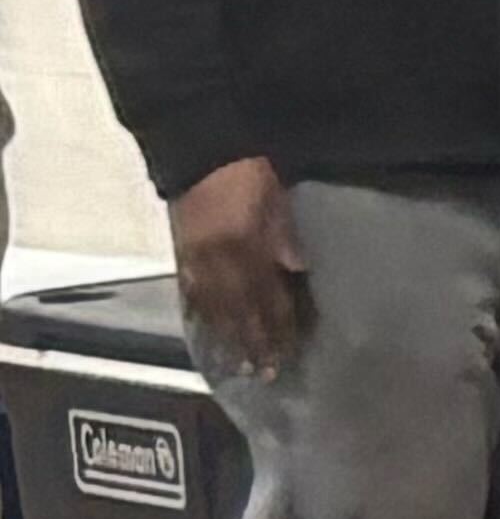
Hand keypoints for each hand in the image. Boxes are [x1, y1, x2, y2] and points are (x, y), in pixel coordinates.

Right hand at [171, 157, 304, 373]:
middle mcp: (215, 257)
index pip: (265, 296)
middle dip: (253, 341)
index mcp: (243, 245)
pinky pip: (190, 289)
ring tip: (238, 363)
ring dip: (226, 336)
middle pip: (238, 309)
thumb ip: (286, 241)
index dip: (278, 326)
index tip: (290, 351)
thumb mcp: (279, 202)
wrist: (203, 146)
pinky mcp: (180, 250)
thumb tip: (299, 273)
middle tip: (266, 372)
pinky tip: (206, 329)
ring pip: (211, 305)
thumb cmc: (251, 170)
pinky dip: (199, 312)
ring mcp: (193, 255)